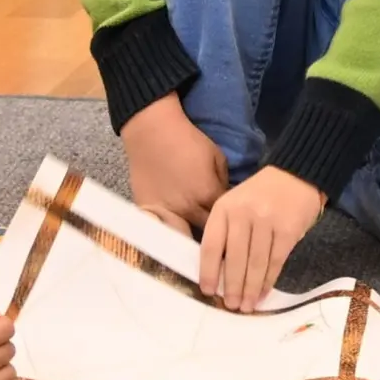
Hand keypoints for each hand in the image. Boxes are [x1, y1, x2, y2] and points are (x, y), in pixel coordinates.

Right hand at [120, 97, 228, 231]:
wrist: (152, 131)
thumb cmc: (187, 140)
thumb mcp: (217, 157)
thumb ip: (224, 183)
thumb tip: (226, 199)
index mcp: (208, 195)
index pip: (226, 221)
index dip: (230, 226)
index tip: (233, 230)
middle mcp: (187, 209)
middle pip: (205, 235)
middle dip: (212, 238)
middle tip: (217, 241)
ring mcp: (165, 212)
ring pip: (181, 239)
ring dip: (189, 242)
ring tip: (194, 248)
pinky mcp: (146, 210)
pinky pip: (158, 231)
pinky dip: (166, 234)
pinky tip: (170, 239)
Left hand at [197, 165, 325, 310]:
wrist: (296, 175)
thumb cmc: (260, 195)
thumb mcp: (235, 204)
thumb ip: (226, 232)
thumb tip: (218, 273)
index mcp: (224, 208)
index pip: (211, 245)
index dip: (208, 272)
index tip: (208, 292)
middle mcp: (243, 214)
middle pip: (234, 259)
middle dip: (232, 287)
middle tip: (231, 306)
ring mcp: (266, 221)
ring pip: (255, 264)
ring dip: (251, 289)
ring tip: (247, 306)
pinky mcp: (287, 230)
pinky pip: (275, 262)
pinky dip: (269, 281)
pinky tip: (264, 293)